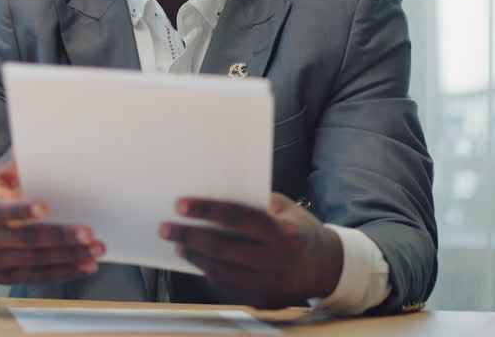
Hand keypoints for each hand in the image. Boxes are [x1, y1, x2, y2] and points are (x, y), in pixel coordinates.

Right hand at [0, 153, 105, 284]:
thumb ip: (8, 166)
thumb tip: (23, 149)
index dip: (20, 211)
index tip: (45, 207)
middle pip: (25, 239)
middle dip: (58, 236)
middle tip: (87, 232)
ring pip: (36, 261)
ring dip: (69, 256)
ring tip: (96, 248)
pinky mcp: (8, 278)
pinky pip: (39, 277)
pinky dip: (65, 272)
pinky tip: (86, 265)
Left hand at [159, 193, 342, 307]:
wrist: (328, 269)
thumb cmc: (302, 232)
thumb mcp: (286, 209)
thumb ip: (254, 202)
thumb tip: (215, 193)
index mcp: (282, 234)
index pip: (237, 219)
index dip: (206, 210)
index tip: (181, 205)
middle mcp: (275, 262)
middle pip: (222, 248)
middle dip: (189, 235)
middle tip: (166, 228)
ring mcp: (268, 285)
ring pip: (220, 271)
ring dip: (194, 256)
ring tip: (178, 242)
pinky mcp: (262, 300)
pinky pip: (227, 286)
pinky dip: (209, 271)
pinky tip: (197, 258)